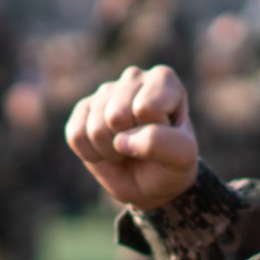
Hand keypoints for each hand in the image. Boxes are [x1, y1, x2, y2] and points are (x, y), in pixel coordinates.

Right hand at [64, 65, 200, 209]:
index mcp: (163, 79)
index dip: (154, 132)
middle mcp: (133, 77)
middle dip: (129, 143)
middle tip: (142, 145)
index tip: (165, 135)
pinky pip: (76, 136)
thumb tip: (120, 140)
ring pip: (96, 128)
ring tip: (127, 148)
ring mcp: (106, 91)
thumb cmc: (171, 163)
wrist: (152, 182)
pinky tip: (107, 149)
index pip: (147, 109)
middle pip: (117, 116)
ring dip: (111, 151)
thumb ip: (163, 143)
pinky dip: (91, 154)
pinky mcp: (83, 109)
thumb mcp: (182, 157)